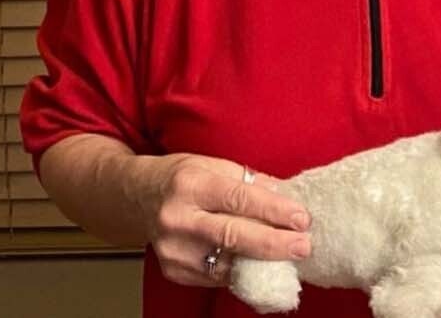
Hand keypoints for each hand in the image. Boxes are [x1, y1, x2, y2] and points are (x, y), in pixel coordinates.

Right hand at [140, 154, 312, 287]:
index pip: (238, 198)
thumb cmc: (179, 178)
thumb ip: (248, 181)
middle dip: (275, 243)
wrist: (136, 197)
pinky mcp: (174, 271)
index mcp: (189, 184)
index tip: (301, 218)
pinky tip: (260, 264)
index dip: (274, 210)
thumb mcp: (211, 165)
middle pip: (234, 236)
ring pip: (228, 263)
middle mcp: (178, 218)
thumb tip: (285, 196)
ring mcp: (174, 249)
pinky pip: (218, 276)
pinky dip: (243, 271)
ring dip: (264, 263)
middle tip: (304, 245)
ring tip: (289, 257)